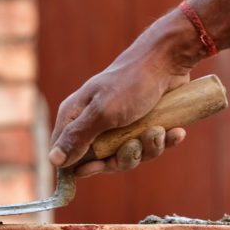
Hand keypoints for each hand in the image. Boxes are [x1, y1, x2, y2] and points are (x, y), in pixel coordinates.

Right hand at [48, 19, 195, 176]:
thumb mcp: (102, 113)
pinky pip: (150, 146)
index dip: (78, 166)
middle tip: (134, 144)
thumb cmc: (131, 83)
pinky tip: (175, 132)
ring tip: (157, 130)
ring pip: (129, 155)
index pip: (65, 153)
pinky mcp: (143, 125)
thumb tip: (53, 160)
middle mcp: (96, 123)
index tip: (94, 168)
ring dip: (147, 147)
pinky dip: (164, 141)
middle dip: (122, 158)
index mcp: (76, 116)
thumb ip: (78, 137)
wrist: (169, 61)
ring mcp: (120, 126)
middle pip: (102, 161)